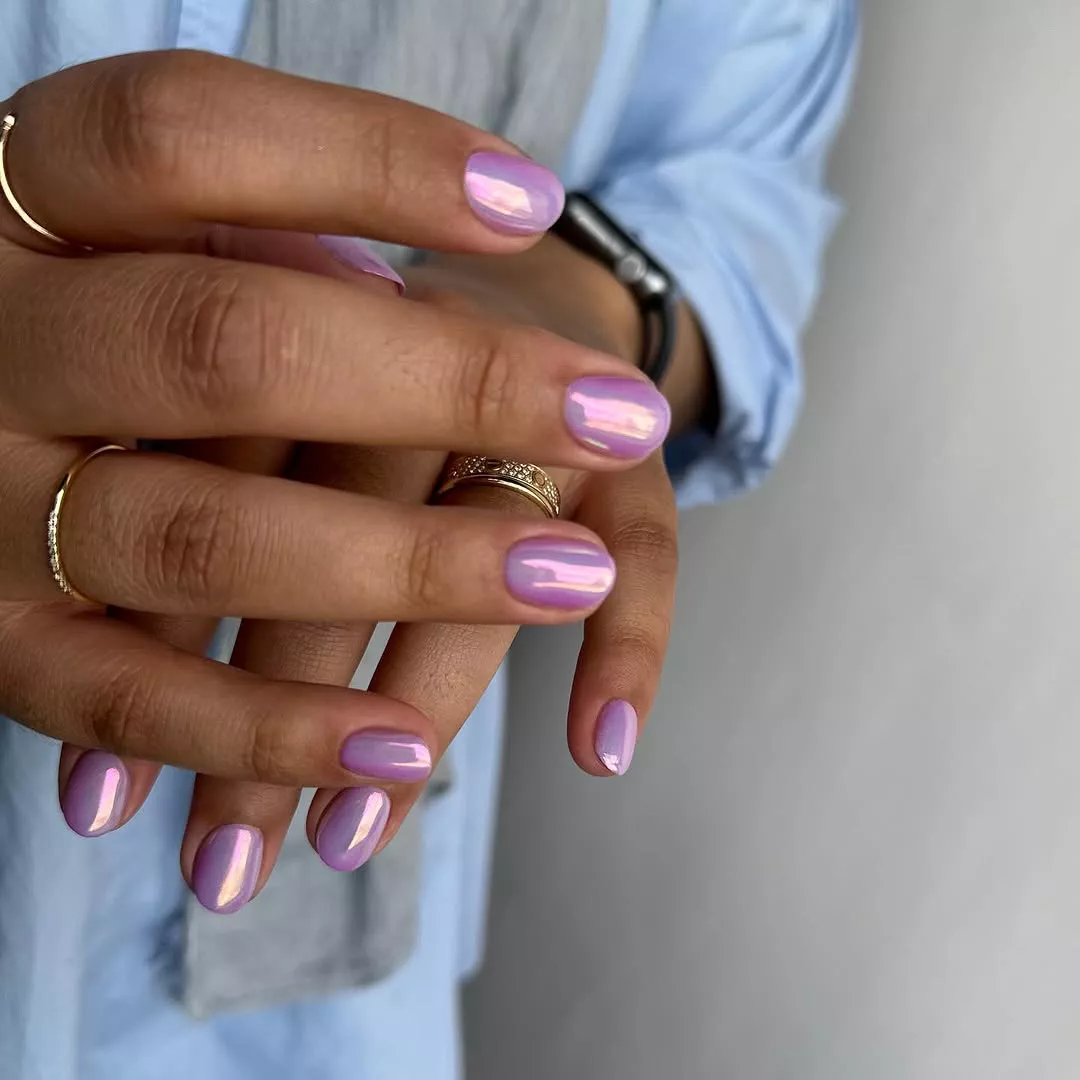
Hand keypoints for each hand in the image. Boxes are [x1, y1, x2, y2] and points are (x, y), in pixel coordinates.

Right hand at [0, 51, 669, 900]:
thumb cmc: (110, 304)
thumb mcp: (149, 232)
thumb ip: (253, 229)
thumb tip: (428, 258)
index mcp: (23, 199)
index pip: (185, 136)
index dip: (366, 157)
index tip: (531, 202)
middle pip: (228, 346)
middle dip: (448, 383)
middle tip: (620, 414)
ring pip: (203, 540)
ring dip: (405, 570)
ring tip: (569, 580)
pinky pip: (130, 702)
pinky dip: (275, 733)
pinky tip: (407, 751)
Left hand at [159, 236, 702, 906]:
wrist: (518, 274)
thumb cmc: (366, 368)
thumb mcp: (271, 403)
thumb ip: (194, 504)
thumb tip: (94, 737)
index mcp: (302, 331)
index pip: (217, 491)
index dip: (160, 646)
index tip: (105, 803)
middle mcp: (416, 352)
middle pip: (343, 528)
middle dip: (272, 704)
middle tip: (224, 863)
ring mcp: (533, 404)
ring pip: (484, 552)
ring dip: (421, 704)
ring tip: (347, 844)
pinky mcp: (627, 450)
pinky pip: (648, 551)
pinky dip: (629, 649)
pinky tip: (600, 749)